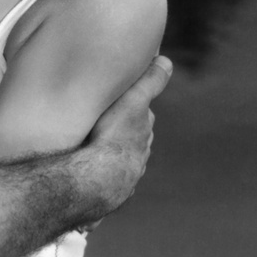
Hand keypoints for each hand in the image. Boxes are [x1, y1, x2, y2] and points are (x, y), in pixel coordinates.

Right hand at [83, 55, 172, 214]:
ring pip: (120, 165)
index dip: (135, 110)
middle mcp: (138, 158)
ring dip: (111, 159)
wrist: (97, 179)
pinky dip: (100, 179)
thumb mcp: (133, 102)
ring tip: (94, 154)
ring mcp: (125, 178)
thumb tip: (166, 61)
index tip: (125, 104)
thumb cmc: (113, 138)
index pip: (143, 120)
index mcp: (143, 136)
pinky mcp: (110, 195)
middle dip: (123, 136)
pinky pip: (106, 185)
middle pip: (133, 143)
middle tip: (106, 127)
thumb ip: (150, 82)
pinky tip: (90, 179)